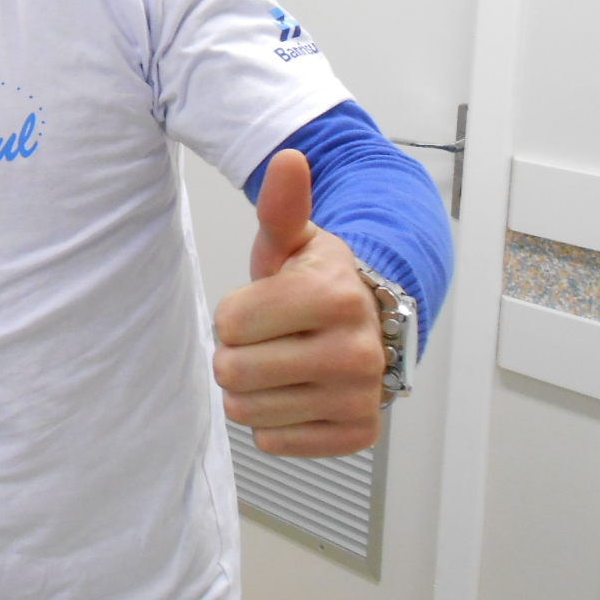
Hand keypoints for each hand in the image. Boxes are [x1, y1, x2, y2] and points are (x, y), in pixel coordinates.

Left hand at [213, 149, 386, 456]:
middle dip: (236, 354)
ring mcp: (359, 397)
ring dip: (252, 390)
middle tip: (268, 339)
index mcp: (333, 297)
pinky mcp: (356, 435)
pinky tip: (300, 392)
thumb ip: (281, 206)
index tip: (264, 305)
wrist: (370, 325)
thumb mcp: (294, 241)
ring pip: (248, 411)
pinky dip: (276, 421)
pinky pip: (274, 440)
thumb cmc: (317, 282)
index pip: (229, 322)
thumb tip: (289, 159)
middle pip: (233, 372)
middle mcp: (354, 352)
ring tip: (283, 364)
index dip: (234, 314)